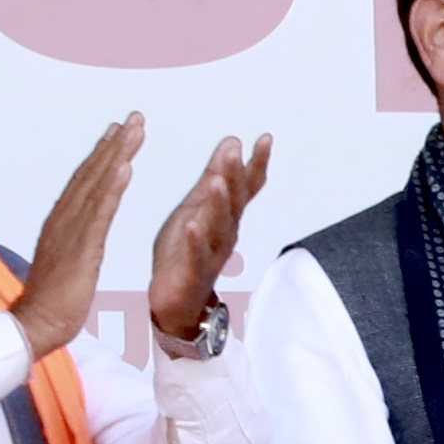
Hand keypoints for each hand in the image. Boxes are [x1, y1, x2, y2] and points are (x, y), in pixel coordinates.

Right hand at [12, 118, 145, 361]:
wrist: (38, 323)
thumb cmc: (55, 298)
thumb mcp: (70, 259)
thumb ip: (76, 238)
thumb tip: (83, 225)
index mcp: (65, 222)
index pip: (86, 181)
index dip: (104, 154)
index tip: (120, 131)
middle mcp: (65, 219)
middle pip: (92, 173)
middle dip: (114, 144)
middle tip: (135, 117)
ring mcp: (71, 231)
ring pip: (96, 184)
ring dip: (116, 155)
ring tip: (135, 130)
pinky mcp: (82, 247)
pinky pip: (100, 212)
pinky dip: (112, 188)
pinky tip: (125, 168)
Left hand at [148, 134, 272, 342]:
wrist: (179, 303)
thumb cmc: (187, 255)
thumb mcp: (198, 207)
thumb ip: (215, 178)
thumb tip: (230, 146)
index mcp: (225, 216)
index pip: (246, 186)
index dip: (256, 163)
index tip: (264, 140)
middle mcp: (224, 232)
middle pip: (233, 201)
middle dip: (235, 175)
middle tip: (235, 151)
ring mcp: (211, 252)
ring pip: (217, 225)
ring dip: (218, 203)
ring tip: (218, 180)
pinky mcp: (192, 270)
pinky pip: (196, 253)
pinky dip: (195, 239)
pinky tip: (193, 224)